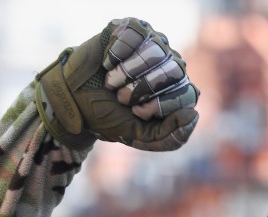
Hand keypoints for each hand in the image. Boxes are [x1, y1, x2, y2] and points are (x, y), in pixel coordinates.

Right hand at [35, 17, 198, 150]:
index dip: (161, 105)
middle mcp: (171, 65)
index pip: (187, 94)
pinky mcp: (133, 28)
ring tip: (111, 82)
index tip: (136, 112)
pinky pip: (135, 33)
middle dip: (143, 89)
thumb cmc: (109, 116)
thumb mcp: (139, 136)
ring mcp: (154, 44)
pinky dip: (116, 52)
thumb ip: (170, 136)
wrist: (74, 98)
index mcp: (177, 91)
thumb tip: (194, 115)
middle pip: (175, 71)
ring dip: (127, 72)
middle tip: (122, 98)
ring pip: (155, 50)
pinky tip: (107, 63)